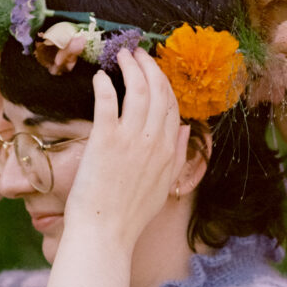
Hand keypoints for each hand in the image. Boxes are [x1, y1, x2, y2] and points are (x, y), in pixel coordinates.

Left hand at [64, 49, 189, 245]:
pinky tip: (100, 77)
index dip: (164, 84)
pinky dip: (104, 85)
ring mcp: (131, 139)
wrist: (106, 232)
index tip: (153, 72)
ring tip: (121, 55)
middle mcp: (155, 141)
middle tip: (136, 54)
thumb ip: (177, 156)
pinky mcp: (106, 140)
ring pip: (137, 90)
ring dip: (130, 67)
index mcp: (170, 152)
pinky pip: (107, 102)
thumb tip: (186, 130)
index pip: (173, 106)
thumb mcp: (164, 186)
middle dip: (149, 67)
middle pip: (158, 91)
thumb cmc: (130, 215)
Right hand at [253, 22, 286, 156]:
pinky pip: (256, 79)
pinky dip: (254, 89)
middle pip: (272, 43)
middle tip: (255, 73)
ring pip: (261, 61)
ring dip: (258, 78)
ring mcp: (285, 69)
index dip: (270, 43)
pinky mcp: (273, 84)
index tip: (257, 57)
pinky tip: (257, 102)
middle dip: (262, 58)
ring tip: (267, 98)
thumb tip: (264, 54)